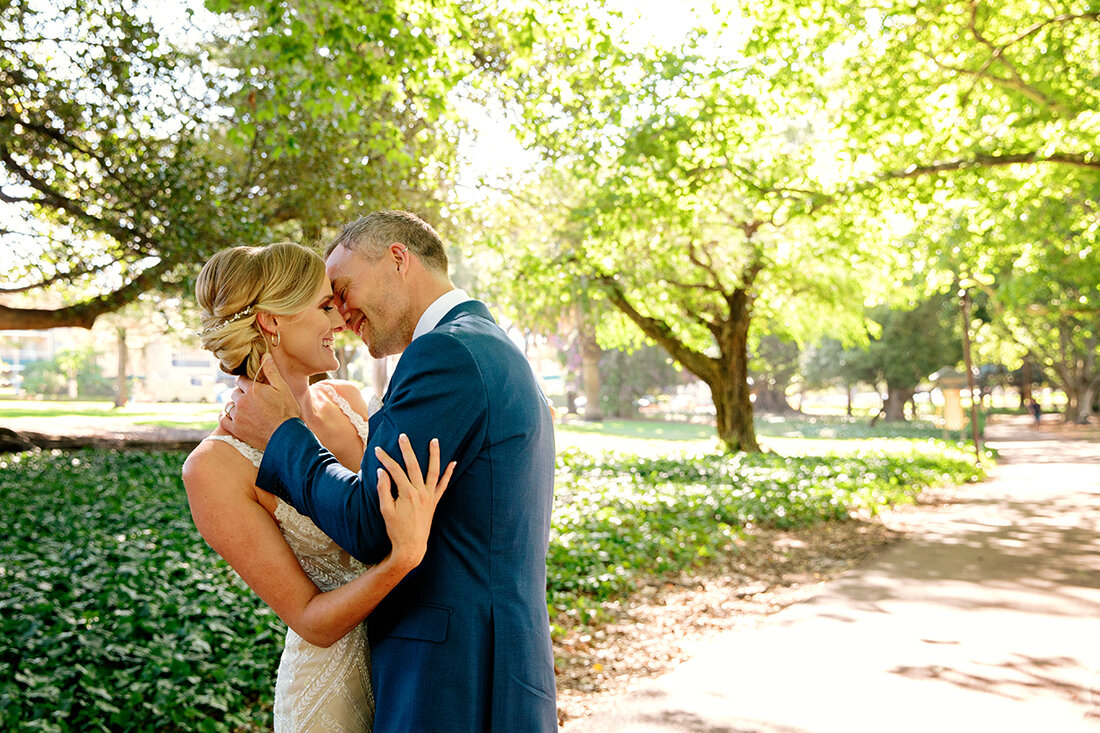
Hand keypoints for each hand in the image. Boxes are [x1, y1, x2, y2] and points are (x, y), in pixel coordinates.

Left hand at [219, 355, 300, 449]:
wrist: (285, 436)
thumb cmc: (287, 411)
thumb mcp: (283, 388)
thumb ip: (271, 372)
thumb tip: (264, 355)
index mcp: (252, 389)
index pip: (241, 380)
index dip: (248, 383)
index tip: (254, 387)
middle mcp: (241, 401)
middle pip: (235, 392)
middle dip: (242, 394)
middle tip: (253, 400)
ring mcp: (237, 415)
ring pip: (229, 405)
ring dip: (235, 405)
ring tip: (246, 410)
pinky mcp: (235, 429)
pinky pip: (222, 419)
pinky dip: (225, 416)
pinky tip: (231, 416)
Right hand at [375, 434, 454, 570]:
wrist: (411, 547)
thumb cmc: (395, 529)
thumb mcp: (385, 510)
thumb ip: (383, 489)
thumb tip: (382, 471)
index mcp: (407, 493)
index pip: (395, 470)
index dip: (385, 459)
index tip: (378, 450)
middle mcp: (420, 492)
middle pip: (413, 465)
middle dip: (407, 450)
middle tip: (403, 436)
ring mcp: (429, 497)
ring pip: (433, 471)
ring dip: (434, 455)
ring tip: (435, 440)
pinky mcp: (434, 502)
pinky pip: (443, 485)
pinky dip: (448, 474)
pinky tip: (453, 463)